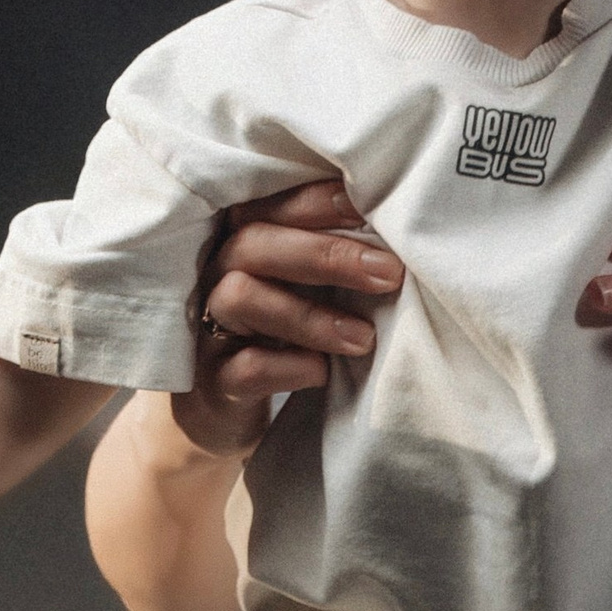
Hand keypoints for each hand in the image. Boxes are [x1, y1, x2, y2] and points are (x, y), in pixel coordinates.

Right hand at [192, 176, 404, 404]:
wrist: (233, 408)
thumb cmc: (288, 334)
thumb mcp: (313, 290)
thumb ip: (338, 261)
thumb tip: (401, 239)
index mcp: (244, 241)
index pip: (270, 205)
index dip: (318, 202)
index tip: (372, 210)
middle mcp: (218, 274)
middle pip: (253, 242)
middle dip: (325, 255)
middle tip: (388, 274)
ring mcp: (210, 327)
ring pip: (241, 298)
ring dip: (309, 317)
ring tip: (364, 339)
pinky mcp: (213, 380)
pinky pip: (243, 367)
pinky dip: (289, 368)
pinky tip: (324, 373)